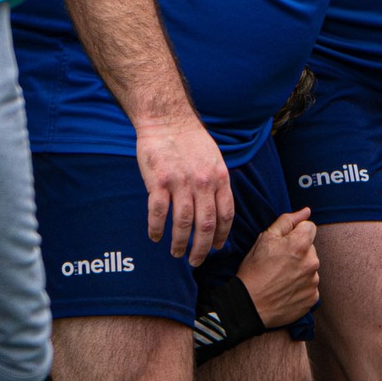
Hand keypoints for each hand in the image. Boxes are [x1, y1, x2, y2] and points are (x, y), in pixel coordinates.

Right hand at [133, 115, 232, 263]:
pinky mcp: (158, 182)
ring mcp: (180, 183)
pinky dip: (157, 229)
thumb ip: (217, 182)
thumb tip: (218, 207)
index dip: (221, 235)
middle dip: (201, 248)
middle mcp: (202, 182)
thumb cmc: (190, 139)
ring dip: (180, 243)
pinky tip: (155, 237)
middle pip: (206, 225)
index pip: (225, 214)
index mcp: (219, 177)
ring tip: (177, 253)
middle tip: (196, 261)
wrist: (167, 119)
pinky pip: (158, 213)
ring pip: (183, 223)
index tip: (216, 248)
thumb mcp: (214, 158)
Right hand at [236, 207, 318, 326]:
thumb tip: (306, 211)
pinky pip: (310, 286)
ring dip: (300, 269)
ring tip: (280, 278)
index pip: (309, 227)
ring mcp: (313, 282)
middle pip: (310, 248)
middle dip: (298, 251)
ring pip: (310, 267)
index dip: (295, 233)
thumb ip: (287, 221)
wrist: (248, 306)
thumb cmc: (254, 270)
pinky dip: (301, 286)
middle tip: (278, 263)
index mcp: (301, 244)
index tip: (283, 244)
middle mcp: (312, 262)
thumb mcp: (264, 239)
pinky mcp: (312, 298)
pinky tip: (285, 290)